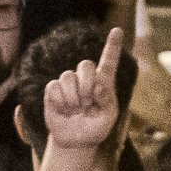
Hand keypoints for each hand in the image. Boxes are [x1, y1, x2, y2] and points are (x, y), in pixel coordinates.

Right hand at [41, 27, 125, 153]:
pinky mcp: (53, 89)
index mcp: (104, 82)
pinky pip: (54, 87)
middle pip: (86, 64)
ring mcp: (68, 82)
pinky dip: (61, 102)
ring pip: (68, 76)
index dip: (113, 45)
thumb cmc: (96, 128)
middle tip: (87, 103)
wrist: (76, 140)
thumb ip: (107, 100)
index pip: (109, 60)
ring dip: (74, 98)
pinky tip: (65, 110)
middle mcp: (86, 78)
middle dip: (87, 84)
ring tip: (76, 110)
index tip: (117, 30)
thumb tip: (96, 85)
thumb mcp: (109, 117)